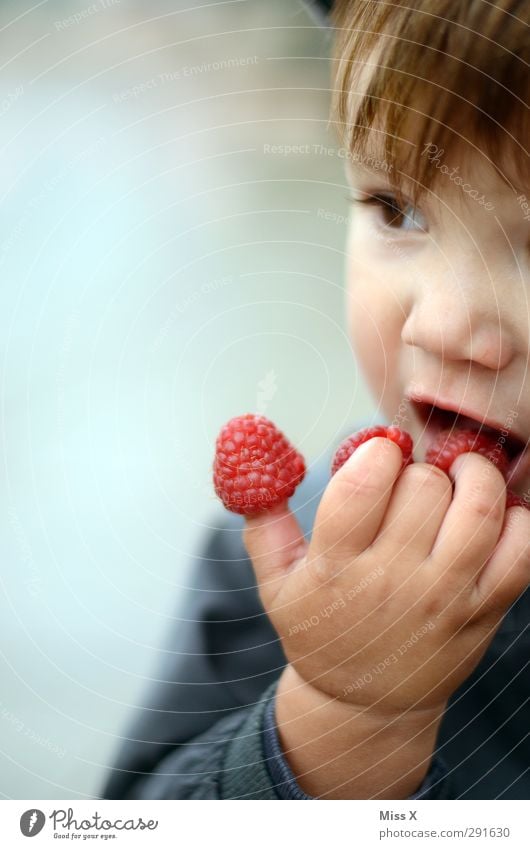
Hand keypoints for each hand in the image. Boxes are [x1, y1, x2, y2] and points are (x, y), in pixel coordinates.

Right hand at [244, 437, 529, 716]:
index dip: (378, 450)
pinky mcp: (483, 611)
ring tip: (461, 474)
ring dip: (476, 475)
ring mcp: (444, 598)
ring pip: (480, 509)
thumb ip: (263, 517)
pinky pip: (520, 551)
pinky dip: (519, 519)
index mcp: (336, 567)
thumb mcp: (275, 581)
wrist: (364, 706)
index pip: (365, 483)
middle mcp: (393, 581)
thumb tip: (252, 454)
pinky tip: (493, 512)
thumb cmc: (320, 630)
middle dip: (421, 465)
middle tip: (414, 476)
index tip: (379, 453)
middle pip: (426, 487)